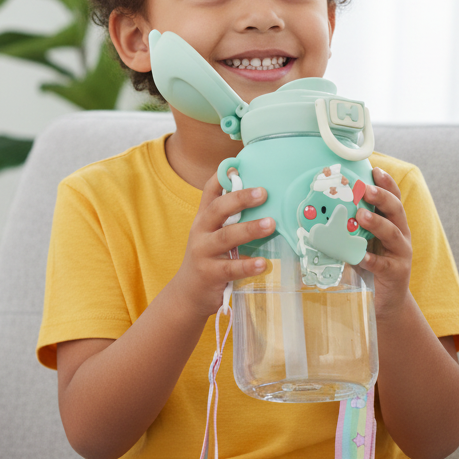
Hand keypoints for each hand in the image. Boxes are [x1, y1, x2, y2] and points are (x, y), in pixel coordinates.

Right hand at [171, 171, 273, 319]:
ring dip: (249, 229)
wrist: (188, 293)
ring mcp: (203, 253)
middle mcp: (201, 231)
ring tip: (270, 224)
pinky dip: (248, 266)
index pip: (210, 191)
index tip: (237, 165)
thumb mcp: (213, 233)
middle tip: (264, 192)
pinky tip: (264, 263)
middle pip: (217, 210)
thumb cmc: (209, 258)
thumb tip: (261, 194)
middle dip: (239, 199)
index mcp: (204, 218)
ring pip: (226, 237)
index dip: (221, 176)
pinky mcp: (210, 274)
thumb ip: (230, 217)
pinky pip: (230, 268)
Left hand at [356, 168, 412, 321]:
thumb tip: (324, 209)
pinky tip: (360, 257)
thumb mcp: (363, 242)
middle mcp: (401, 235)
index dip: (387, 183)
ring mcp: (401, 254)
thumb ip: (352, 227)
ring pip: (392, 233)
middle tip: (366, 189)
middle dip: (382, 197)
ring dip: (377, 223)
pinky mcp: (396, 272)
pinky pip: (383, 264)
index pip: (394, 198)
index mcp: (394, 223)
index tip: (375, 170)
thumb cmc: (372, 265)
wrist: (387, 300)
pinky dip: (371, 259)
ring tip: (361, 216)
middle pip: (396, 210)